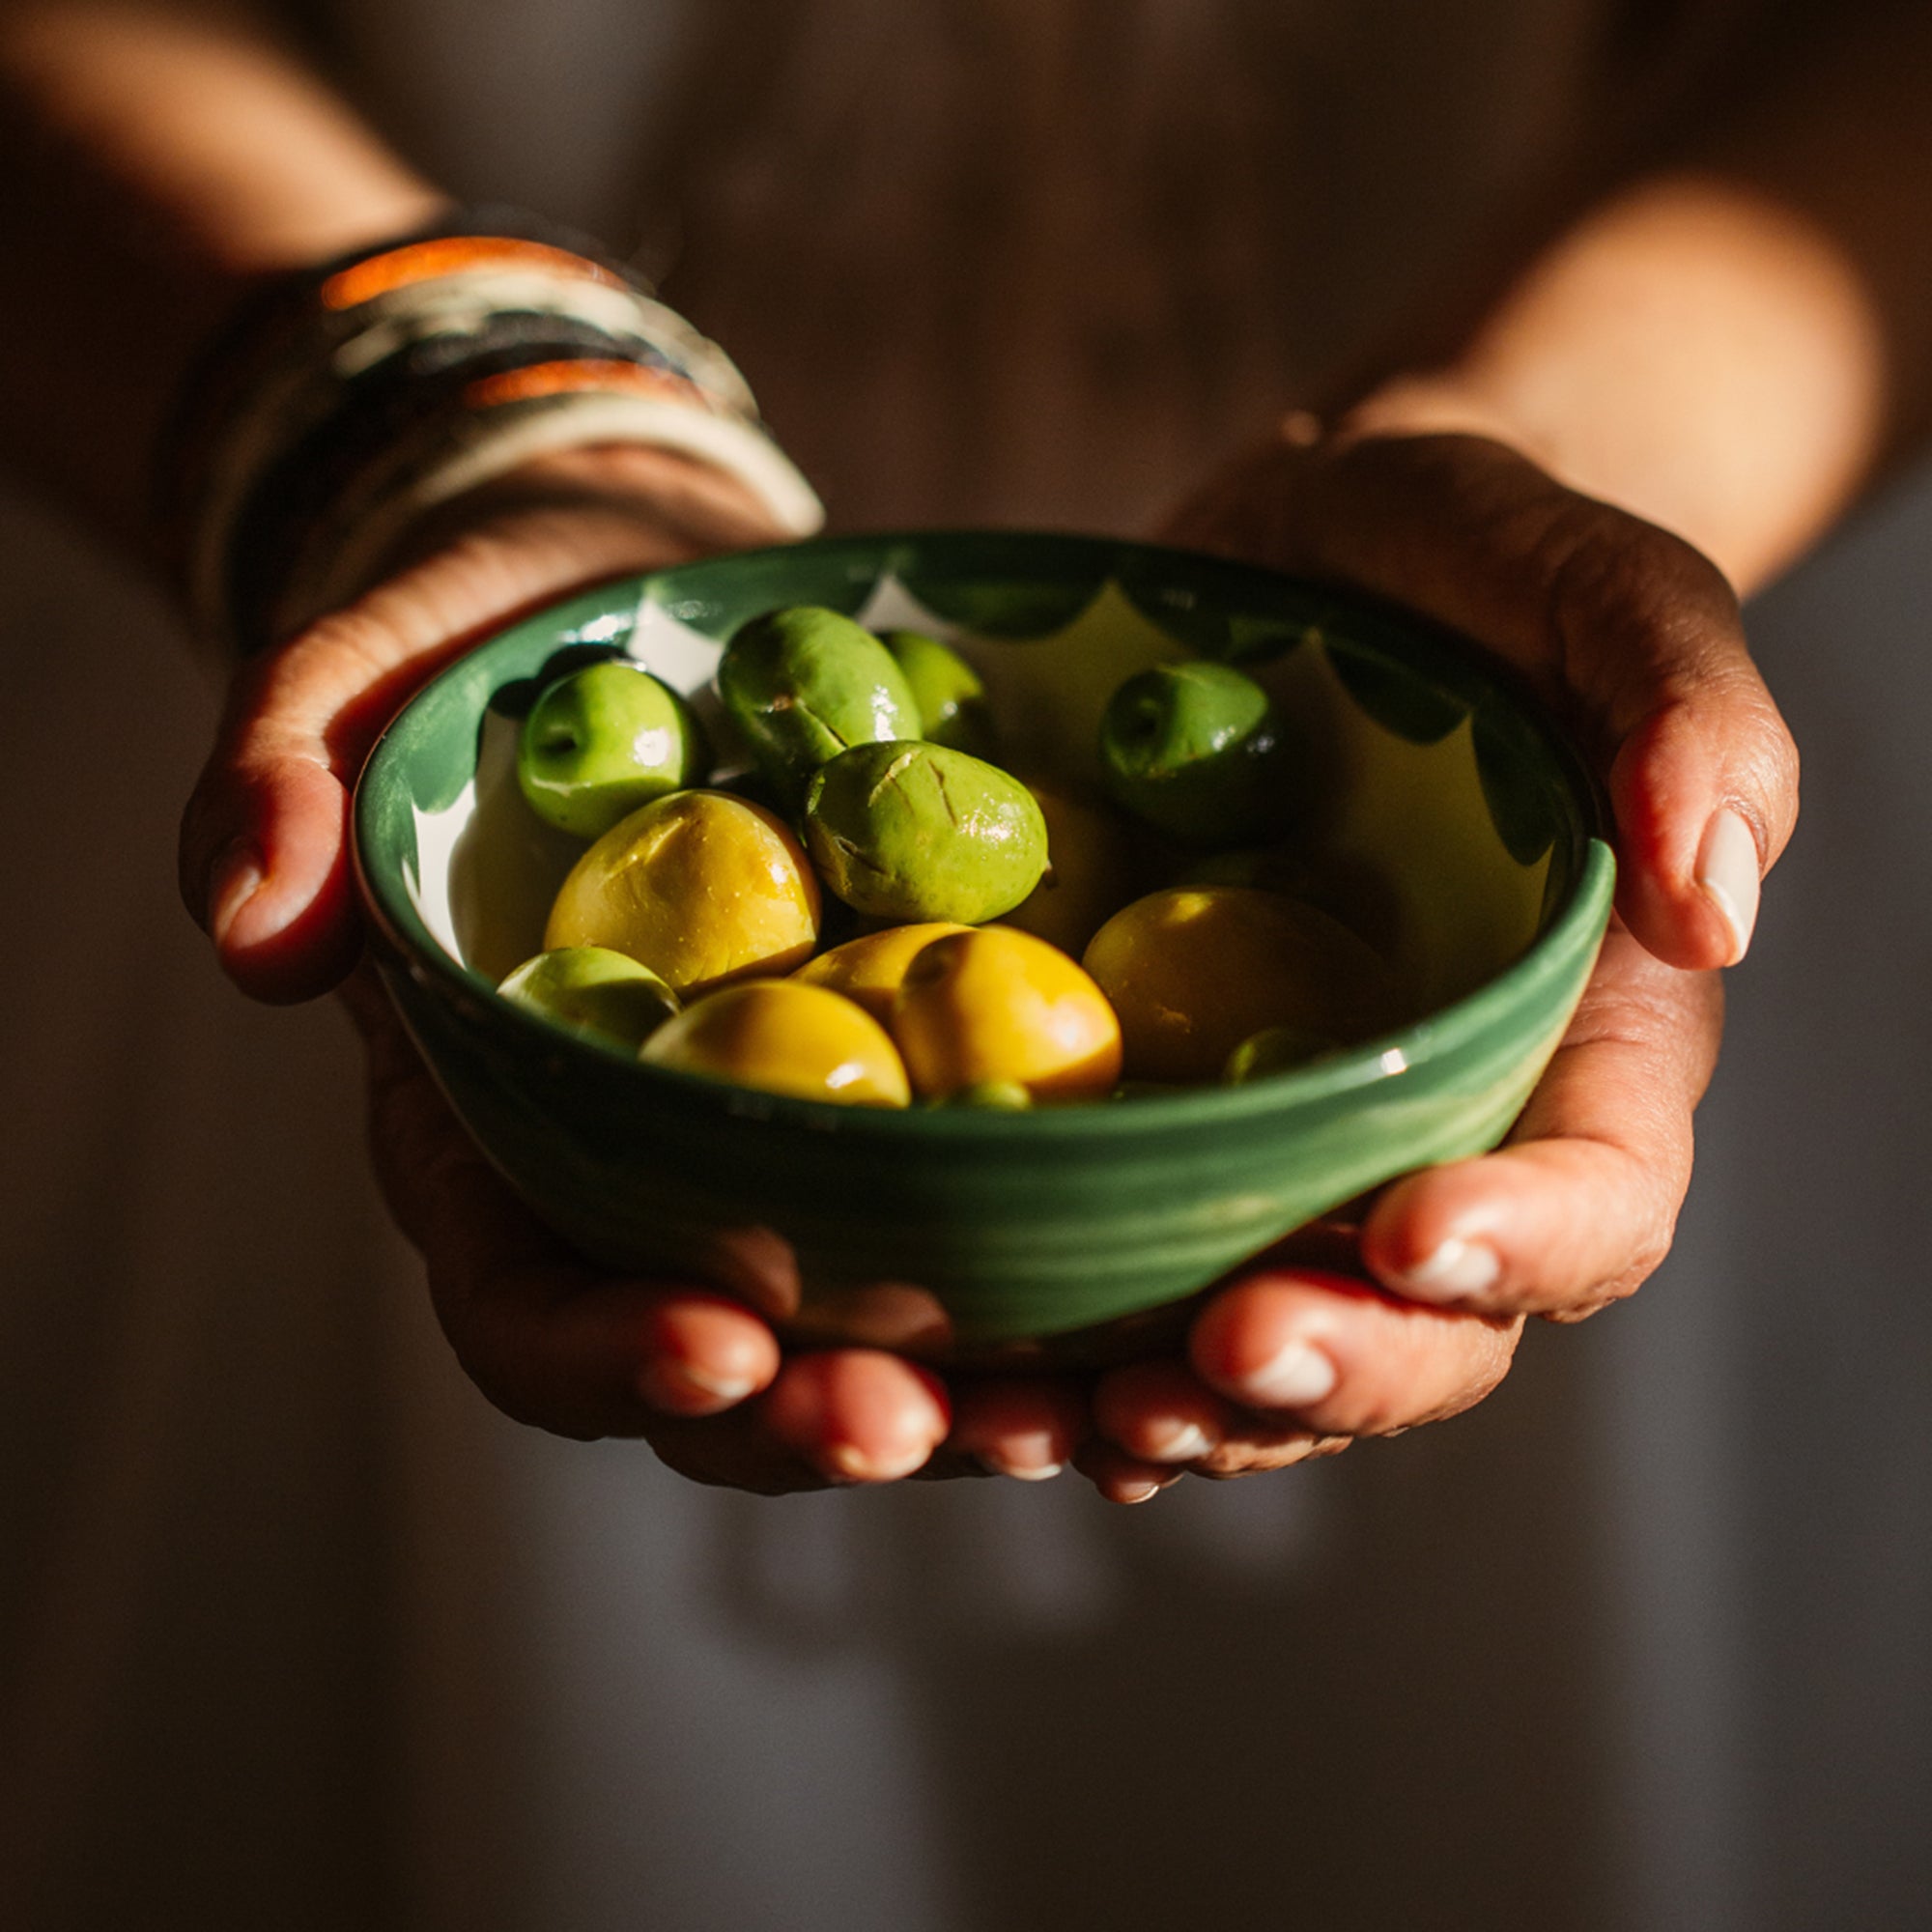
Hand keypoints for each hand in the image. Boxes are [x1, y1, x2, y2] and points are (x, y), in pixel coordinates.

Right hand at [178, 445, 1083, 1491]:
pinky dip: (1064, 1290)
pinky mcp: (917, 1100)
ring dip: (969, 1403)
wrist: (642, 612)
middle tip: (921, 1422)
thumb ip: (282, 779)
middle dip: (814, 1420)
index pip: (522, 1298)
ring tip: (1078, 1417)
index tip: (717, 1338)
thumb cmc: (489, 650)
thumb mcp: (364, 674)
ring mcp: (788, 1157)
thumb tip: (247, 935)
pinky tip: (1158, 1313)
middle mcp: (644, 1183)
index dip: (605, 1349)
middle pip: (721, 1368)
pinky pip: (990, 1224)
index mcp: (494, 1132)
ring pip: (874, 1337)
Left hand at [1072, 420, 1794, 1499]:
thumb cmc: (1474, 564)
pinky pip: (1123, 1263)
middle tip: (1210, 1361)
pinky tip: (989, 1377)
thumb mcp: (1593, 584)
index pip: (1596, 1191)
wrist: (1302, 560)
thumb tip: (1717, 908)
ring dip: (1175, 1409)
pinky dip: (1062, 1344)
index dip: (1520, 1245)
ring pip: (1262, 1338)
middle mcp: (1438, 1125)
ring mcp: (1286, 1137)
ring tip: (1064, 1422)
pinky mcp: (1157, 1113)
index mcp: (1581, 1039)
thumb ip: (1686, 709)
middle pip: (1423, 1325)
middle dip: (1327, 1368)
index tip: (1407, 1235)